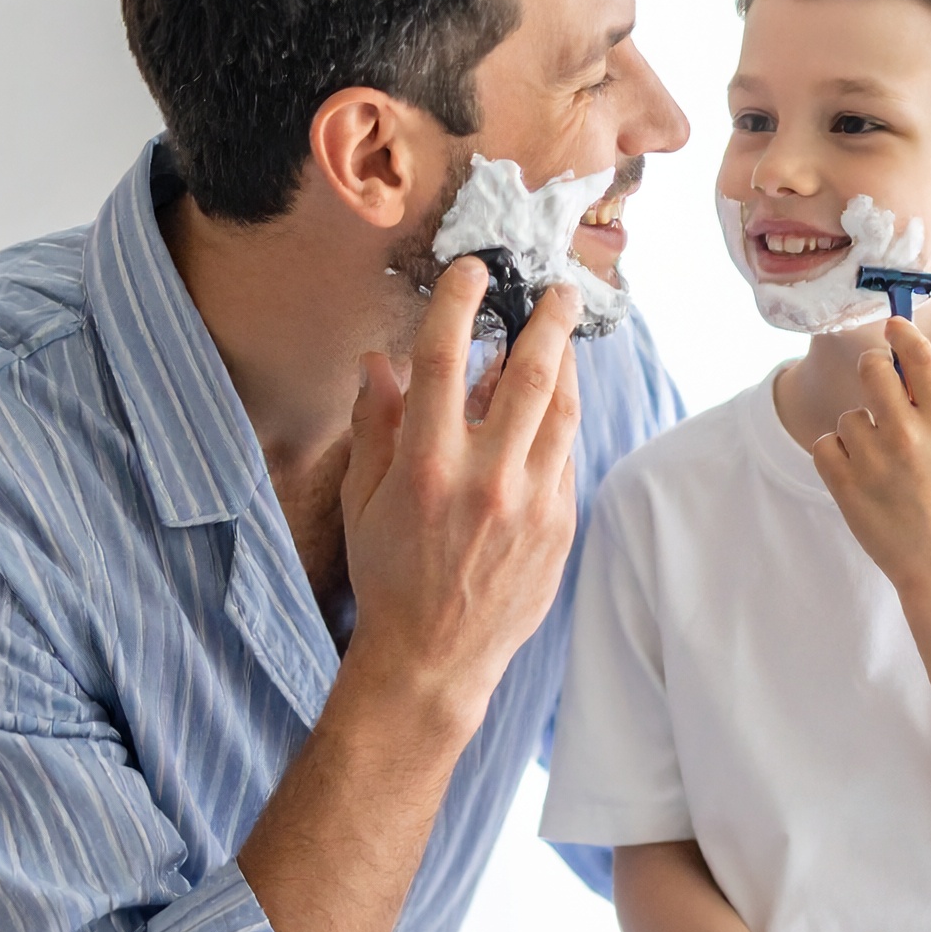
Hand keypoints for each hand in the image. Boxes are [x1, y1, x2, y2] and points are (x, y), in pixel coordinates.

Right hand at [339, 257, 583, 733]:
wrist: (435, 660)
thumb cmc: (388, 576)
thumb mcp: (363, 499)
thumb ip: (377, 424)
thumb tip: (381, 360)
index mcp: (427, 466)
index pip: (446, 359)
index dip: (460, 303)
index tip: (474, 271)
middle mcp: (486, 479)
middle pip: (531, 376)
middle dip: (550, 322)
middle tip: (561, 290)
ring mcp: (532, 504)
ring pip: (562, 413)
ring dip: (566, 367)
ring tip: (563, 340)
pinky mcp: (560, 527)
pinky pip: (565, 457)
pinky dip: (558, 425)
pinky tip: (549, 411)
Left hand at [812, 319, 930, 597]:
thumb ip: (930, 412)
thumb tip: (899, 368)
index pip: (921, 359)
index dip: (904, 334)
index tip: (893, 324)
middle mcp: (909, 436)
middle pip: (872, 370)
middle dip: (869, 369)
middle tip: (874, 382)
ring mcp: (875, 460)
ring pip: (848, 416)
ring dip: (857, 431)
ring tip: (877, 464)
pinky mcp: (846, 485)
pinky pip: (825, 445)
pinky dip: (836, 456)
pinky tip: (856, 475)